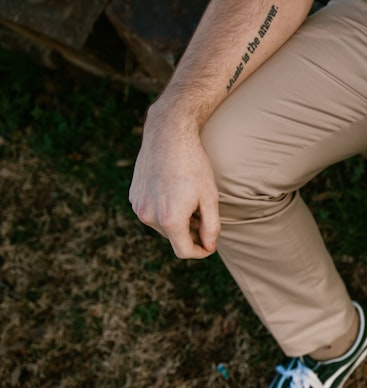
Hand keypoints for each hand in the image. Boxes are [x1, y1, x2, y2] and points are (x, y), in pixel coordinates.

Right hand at [129, 108, 220, 258]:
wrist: (168, 136)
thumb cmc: (194, 166)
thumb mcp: (210, 197)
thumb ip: (211, 227)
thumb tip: (208, 246)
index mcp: (170, 219)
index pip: (184, 251)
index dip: (200, 251)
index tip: (209, 244)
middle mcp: (149, 216)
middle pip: (173, 238)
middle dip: (189, 233)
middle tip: (202, 213)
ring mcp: (138, 206)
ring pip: (162, 226)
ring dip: (176, 221)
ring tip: (188, 199)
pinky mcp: (134, 196)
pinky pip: (151, 211)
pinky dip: (164, 209)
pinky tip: (173, 190)